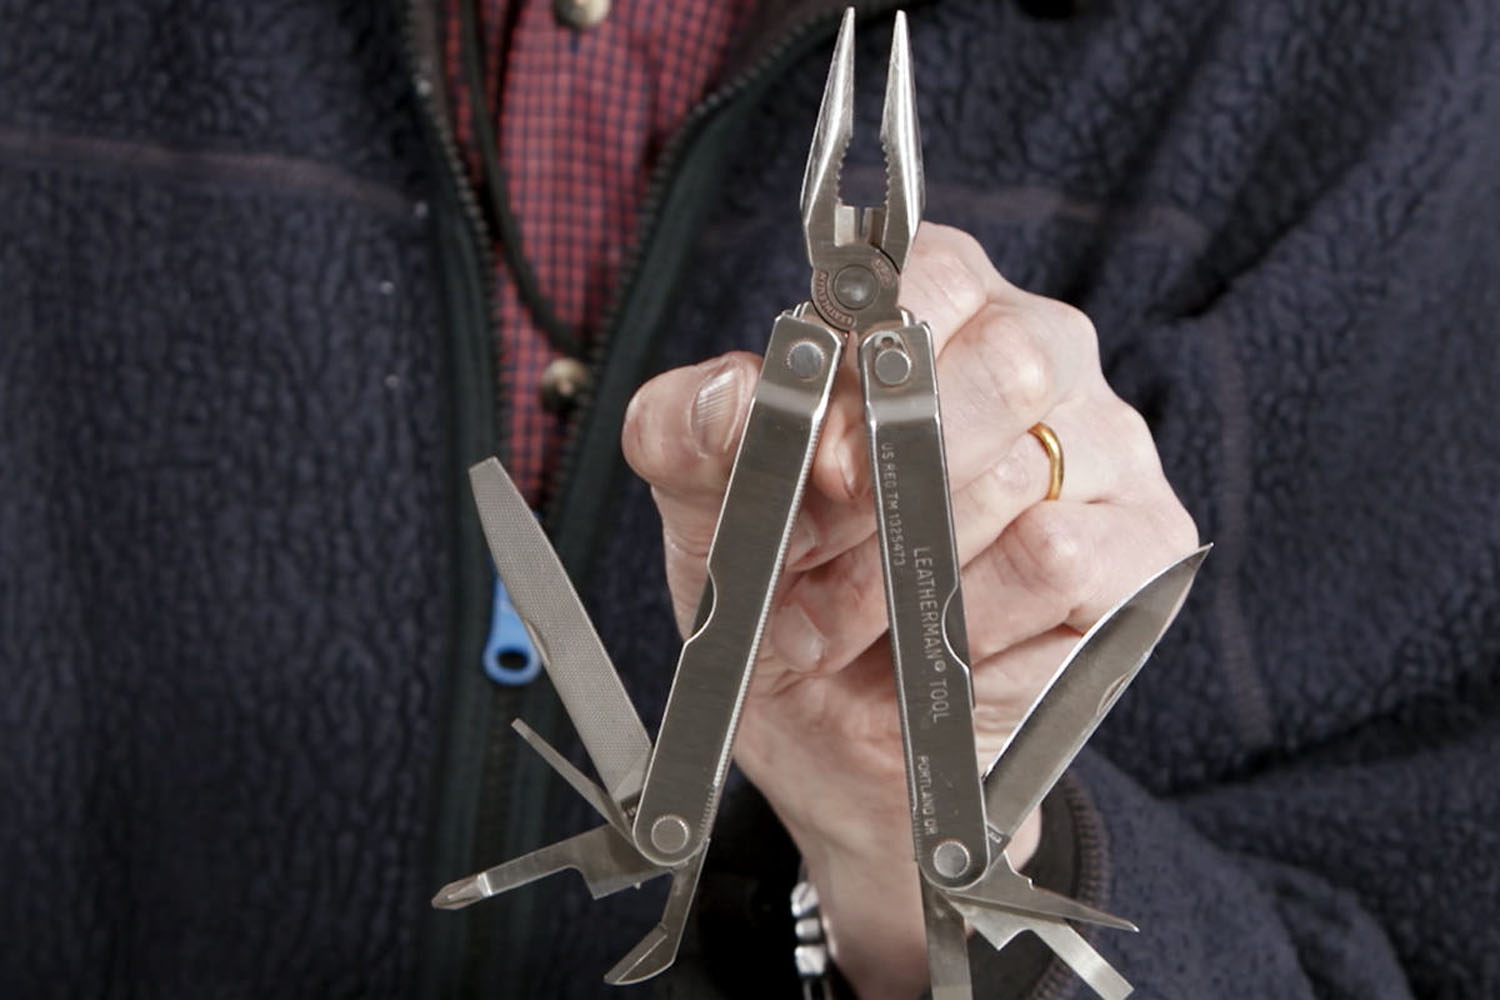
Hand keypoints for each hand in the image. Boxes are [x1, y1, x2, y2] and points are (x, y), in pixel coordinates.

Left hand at [622, 223, 1197, 998]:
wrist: (837, 740)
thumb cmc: (783, 589)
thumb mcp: (707, 506)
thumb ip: (690, 432)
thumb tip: (731, 395)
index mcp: (936, 317)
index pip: (934, 275)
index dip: (869, 362)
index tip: (814, 455)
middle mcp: (1039, 362)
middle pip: (1009, 362)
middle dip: (892, 473)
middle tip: (812, 548)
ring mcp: (1105, 456)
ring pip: (1024, 476)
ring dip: (901, 569)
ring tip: (829, 623)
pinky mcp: (1139, 555)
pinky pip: (1057, 561)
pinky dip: (965, 616)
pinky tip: (926, 646)